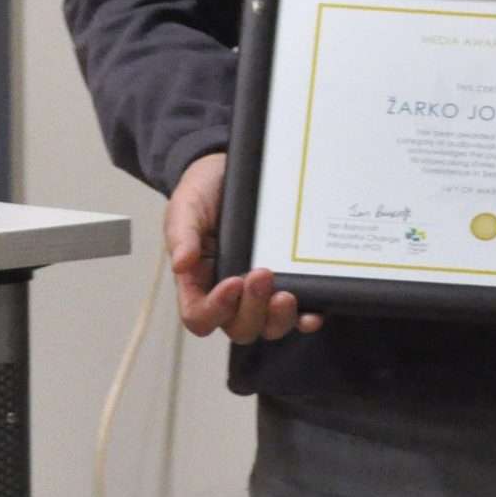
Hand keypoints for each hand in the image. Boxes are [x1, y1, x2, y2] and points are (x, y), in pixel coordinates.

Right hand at [165, 151, 320, 341]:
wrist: (233, 169)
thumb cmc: (205, 193)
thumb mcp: (186, 208)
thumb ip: (182, 234)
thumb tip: (181, 263)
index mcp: (198, 282)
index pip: (200, 316)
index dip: (215, 309)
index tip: (233, 283)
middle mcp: (230, 294)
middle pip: (239, 327)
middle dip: (252, 310)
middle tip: (263, 275)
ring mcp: (260, 291)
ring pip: (268, 325)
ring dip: (278, 318)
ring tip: (286, 295)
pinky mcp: (288, 279)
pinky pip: (298, 311)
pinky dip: (305, 317)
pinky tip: (314, 313)